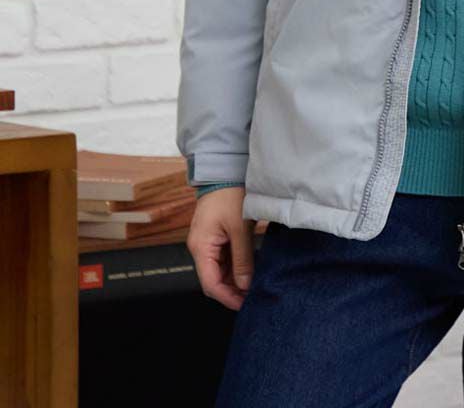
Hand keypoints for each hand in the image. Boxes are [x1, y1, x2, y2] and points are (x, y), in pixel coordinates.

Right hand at [187, 187, 254, 310]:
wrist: (225, 170)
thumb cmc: (230, 195)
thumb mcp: (240, 228)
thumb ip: (242, 259)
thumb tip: (245, 285)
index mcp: (200, 247)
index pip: (210, 283)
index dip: (227, 297)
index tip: (244, 304)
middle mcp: (199, 247)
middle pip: (213, 279)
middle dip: (231, 290)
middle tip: (252, 297)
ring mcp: (206, 241)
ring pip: (218, 270)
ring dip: (234, 279)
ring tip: (253, 286)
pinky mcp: (214, 236)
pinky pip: (222, 258)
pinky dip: (234, 266)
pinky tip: (249, 270)